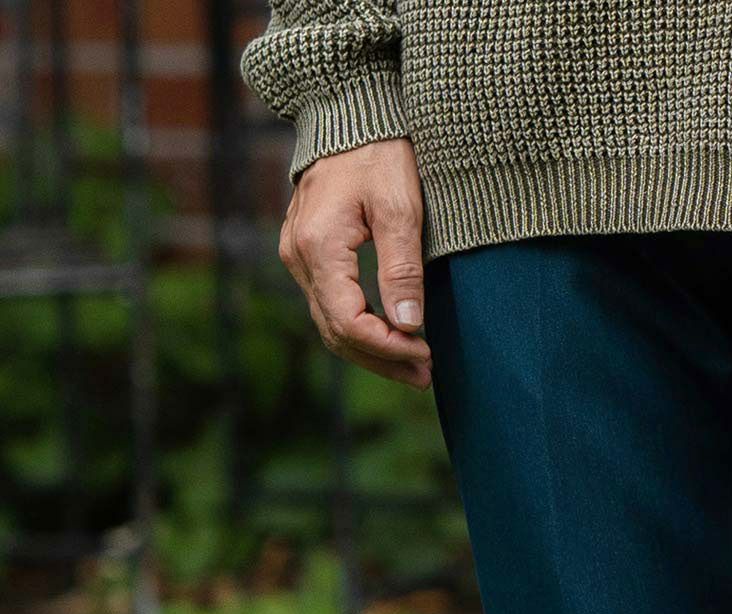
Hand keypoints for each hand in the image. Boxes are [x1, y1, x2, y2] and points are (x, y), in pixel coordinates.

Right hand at [279, 139, 431, 389]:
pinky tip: (393, 339)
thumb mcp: (400, 207)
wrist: (347, 112)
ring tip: (415, 369)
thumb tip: (408, 327)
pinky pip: (330, 307)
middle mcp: (298, 256)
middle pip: (336, 333)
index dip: (389, 348)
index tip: (426, 354)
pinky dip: (361, 330)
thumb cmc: (378, 152)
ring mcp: (297, 257)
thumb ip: (402, 270)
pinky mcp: (306, 255)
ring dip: (372, 352)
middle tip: (426, 377)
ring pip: (330, 325)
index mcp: (319, 246)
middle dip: (383, 360)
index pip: (349, 323)